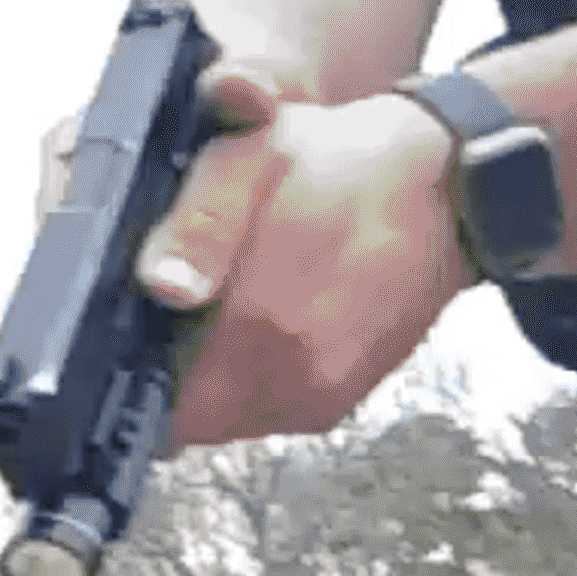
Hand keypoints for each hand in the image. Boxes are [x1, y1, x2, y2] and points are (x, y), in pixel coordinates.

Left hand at [128, 69, 475, 449]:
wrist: (451, 184)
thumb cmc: (343, 164)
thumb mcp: (247, 157)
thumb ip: (194, 223)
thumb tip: (162, 284)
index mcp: (259, 320)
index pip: (155, 402)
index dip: (128, 376)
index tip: (125, 347)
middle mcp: (293, 375)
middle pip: (185, 418)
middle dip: (164, 378)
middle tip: (167, 323)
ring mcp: (319, 396)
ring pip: (224, 418)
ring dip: (207, 381)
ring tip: (220, 316)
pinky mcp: (338, 400)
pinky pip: (266, 410)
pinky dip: (249, 380)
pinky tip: (260, 325)